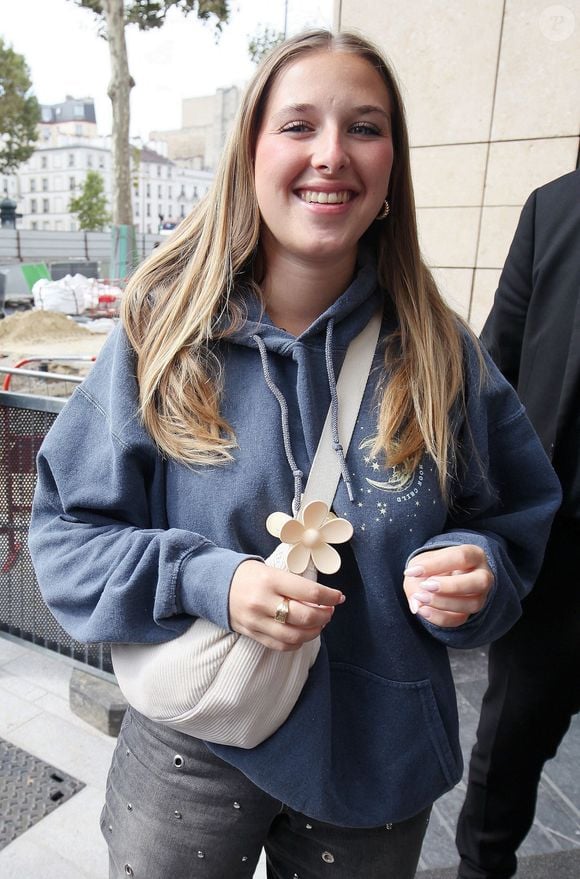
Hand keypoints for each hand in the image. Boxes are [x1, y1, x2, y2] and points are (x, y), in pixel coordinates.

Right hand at [229, 560, 344, 650]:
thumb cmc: (248, 574)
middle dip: (324, 615)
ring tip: (319, 624)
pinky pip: (280, 645)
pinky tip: (303, 634)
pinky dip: (297, 643)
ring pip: (294, 636)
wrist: (214, 584)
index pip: (309, 592)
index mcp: (270, 580)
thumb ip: (293, 584)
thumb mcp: (270, 569)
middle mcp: (263, 601)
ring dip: (313, 632)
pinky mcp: (252, 634)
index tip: (339, 597)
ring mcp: (256, 621)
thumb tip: (320, 599)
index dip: (330, 596)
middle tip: (329, 611)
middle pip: (304, 616)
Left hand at [403, 545, 493, 627]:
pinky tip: (423, 610)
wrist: (438, 577)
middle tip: (425, 586)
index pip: (461, 557)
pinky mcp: (471, 613)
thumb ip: (416, 576)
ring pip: (472, 604)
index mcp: (473, 554)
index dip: (435, 565)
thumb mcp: (422, 562)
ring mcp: (481, 596)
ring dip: (442, 603)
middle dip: (449, 586)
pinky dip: (439, 617)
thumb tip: (416, 602)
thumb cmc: (432, 566)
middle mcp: (483, 575)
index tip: (411, 572)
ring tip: (420, 598)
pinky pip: (460, 619)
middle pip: (479, 581)